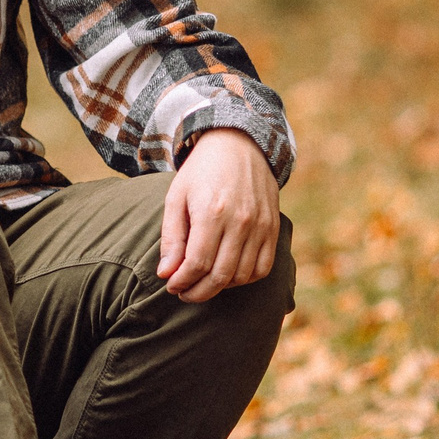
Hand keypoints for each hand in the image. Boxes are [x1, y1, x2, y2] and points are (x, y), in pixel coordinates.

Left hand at [158, 128, 279, 303]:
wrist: (239, 145)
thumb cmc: (201, 172)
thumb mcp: (177, 197)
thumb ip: (171, 237)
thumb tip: (166, 273)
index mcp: (212, 212)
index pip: (197, 263)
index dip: (182, 281)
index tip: (171, 285)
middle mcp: (241, 221)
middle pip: (220, 275)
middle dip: (198, 292)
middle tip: (184, 293)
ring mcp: (261, 226)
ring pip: (242, 276)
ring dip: (220, 287)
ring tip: (202, 283)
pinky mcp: (273, 228)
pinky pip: (263, 268)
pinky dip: (244, 279)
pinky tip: (227, 275)